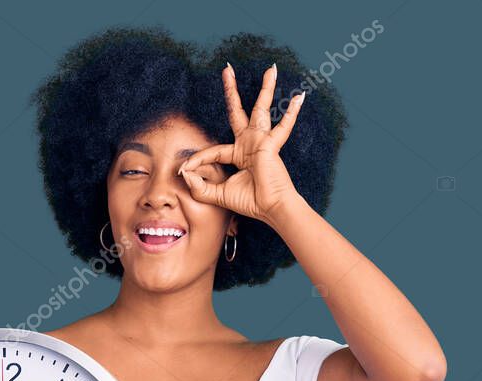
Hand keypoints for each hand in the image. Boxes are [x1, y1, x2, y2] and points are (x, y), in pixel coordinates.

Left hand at [177, 62, 304, 225]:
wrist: (270, 209)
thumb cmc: (249, 202)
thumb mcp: (215, 195)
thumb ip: (198, 186)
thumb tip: (183, 172)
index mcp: (238, 154)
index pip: (213, 150)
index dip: (196, 160)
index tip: (182, 169)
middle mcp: (249, 143)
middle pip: (238, 111)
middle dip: (232, 91)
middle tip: (227, 70)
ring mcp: (261, 142)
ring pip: (261, 109)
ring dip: (266, 89)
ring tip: (270, 69)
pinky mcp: (270, 145)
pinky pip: (283, 127)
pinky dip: (291, 113)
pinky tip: (299, 97)